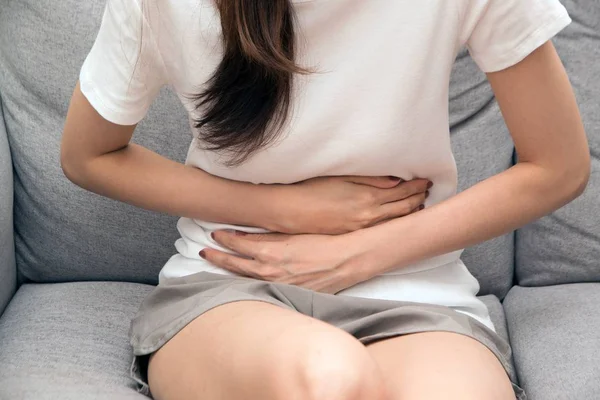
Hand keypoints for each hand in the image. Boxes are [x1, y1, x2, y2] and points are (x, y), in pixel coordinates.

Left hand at [201, 230, 375, 293]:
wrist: (346, 262)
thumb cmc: (323, 244)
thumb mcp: (292, 234)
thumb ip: (267, 236)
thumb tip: (245, 234)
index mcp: (270, 253)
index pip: (238, 244)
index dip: (224, 238)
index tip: (215, 233)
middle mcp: (269, 271)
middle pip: (235, 264)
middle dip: (218, 257)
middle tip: (204, 251)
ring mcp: (276, 285)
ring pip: (245, 278)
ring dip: (229, 270)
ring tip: (217, 264)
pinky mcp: (286, 294)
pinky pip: (261, 287)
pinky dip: (247, 282)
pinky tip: (242, 279)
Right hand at [270, 176, 430, 234]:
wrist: (291, 210)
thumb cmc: (313, 189)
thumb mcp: (343, 178)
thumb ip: (371, 180)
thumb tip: (396, 181)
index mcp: (368, 199)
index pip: (401, 193)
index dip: (416, 186)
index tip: (426, 180)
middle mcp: (369, 216)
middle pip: (402, 209)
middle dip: (417, 199)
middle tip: (427, 190)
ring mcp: (361, 228)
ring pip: (394, 221)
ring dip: (408, 212)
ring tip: (418, 203)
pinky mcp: (353, 234)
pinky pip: (381, 228)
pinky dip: (393, 222)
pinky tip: (396, 219)